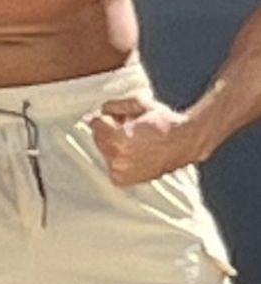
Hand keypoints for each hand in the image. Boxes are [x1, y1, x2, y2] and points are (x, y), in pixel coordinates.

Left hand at [86, 96, 206, 185]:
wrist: (187, 142)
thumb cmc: (166, 122)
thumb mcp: (141, 103)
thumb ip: (115, 105)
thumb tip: (100, 111)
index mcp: (119, 139)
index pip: (96, 123)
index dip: (109, 117)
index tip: (119, 118)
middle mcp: (118, 158)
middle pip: (98, 137)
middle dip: (110, 131)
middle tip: (131, 129)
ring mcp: (120, 170)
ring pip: (104, 151)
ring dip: (114, 145)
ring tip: (136, 142)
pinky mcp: (123, 180)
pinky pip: (110, 165)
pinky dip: (118, 159)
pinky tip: (134, 154)